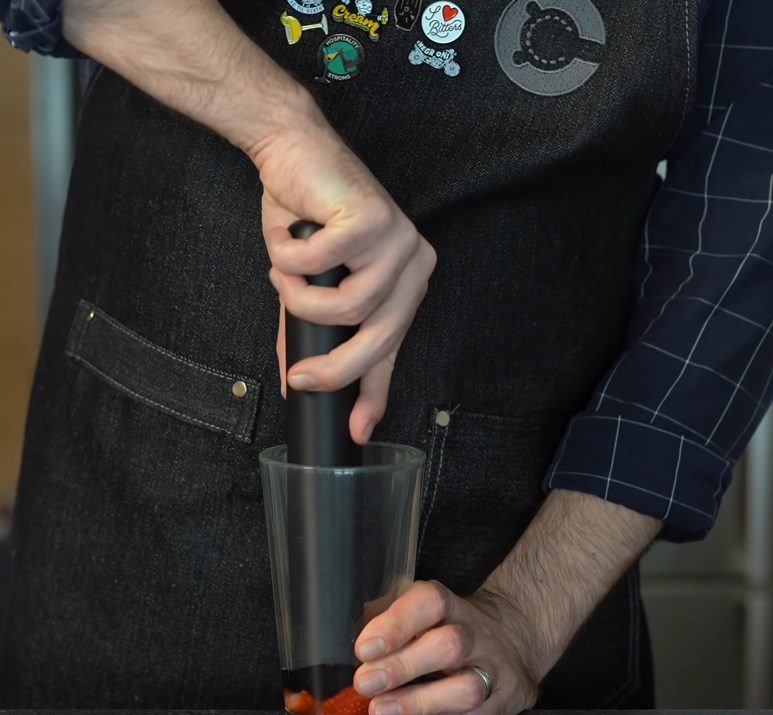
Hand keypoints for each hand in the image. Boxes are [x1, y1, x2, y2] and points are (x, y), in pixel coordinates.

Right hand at [249, 103, 436, 444]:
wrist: (290, 152)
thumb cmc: (303, 217)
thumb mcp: (308, 287)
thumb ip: (310, 332)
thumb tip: (297, 381)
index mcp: (404, 283)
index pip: (392, 348)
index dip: (375, 391)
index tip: (359, 428)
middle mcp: (412, 263)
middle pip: (380, 337)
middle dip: (335, 368)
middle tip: (301, 378)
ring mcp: (398, 240)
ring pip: (352, 307)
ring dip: (303, 300)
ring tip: (284, 277)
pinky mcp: (374, 217)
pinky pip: (325, 266)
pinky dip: (293, 261)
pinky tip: (288, 244)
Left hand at [352, 580, 538, 714]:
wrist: (511, 637)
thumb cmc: (448, 627)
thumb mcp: (420, 611)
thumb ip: (386, 618)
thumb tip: (352, 637)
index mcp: (451, 605)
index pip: (429, 602)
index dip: (396, 624)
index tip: (364, 648)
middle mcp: (477, 633)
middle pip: (449, 645)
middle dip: (402, 666)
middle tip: (364, 682)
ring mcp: (496, 668)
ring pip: (467, 687)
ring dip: (418, 702)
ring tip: (380, 709)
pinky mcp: (508, 700)